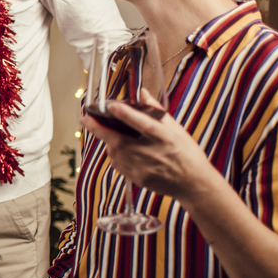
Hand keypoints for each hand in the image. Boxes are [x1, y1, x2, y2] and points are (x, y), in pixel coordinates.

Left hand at [81, 89, 214, 203]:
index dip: (126, 114)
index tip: (111, 105)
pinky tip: (122, 150)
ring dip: (109, 142)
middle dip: (98, 129)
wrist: (193, 184)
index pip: (143, 123)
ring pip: (115, 152)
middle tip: (84, 118)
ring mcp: (144, 168)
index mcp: (165, 137)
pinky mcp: (137, 178)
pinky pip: (118, 164)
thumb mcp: (177, 129)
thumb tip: (142, 93)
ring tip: (113, 135)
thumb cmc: (186, 153)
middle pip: (119, 140)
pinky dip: (116, 155)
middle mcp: (153, 153)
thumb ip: (156, 111)